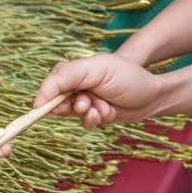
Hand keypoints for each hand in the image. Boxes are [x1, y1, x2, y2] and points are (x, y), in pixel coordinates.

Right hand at [33, 54, 167, 128]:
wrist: (152, 95)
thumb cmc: (126, 76)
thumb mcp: (95, 70)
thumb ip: (65, 77)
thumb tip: (39, 99)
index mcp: (74, 70)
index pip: (50, 84)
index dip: (46, 97)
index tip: (43, 107)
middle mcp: (76, 85)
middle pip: (57, 102)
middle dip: (72, 106)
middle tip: (86, 103)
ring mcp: (85, 100)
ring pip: (71, 114)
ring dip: (87, 113)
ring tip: (103, 107)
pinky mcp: (93, 114)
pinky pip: (84, 122)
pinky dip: (94, 120)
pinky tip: (107, 113)